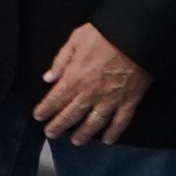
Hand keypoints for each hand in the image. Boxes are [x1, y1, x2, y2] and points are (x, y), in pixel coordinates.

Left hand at [36, 22, 149, 144]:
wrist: (137, 36)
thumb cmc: (105, 34)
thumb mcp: (76, 39)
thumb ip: (61, 60)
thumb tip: (48, 77)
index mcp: (75, 77)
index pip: (55, 99)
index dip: (45, 109)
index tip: (38, 116)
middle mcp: (90, 93)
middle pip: (71, 115)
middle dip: (59, 126)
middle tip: (51, 134)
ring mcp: (111, 99)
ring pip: (94, 122)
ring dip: (83, 133)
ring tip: (75, 141)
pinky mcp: (130, 101)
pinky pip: (121, 121)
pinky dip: (114, 133)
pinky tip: (107, 140)